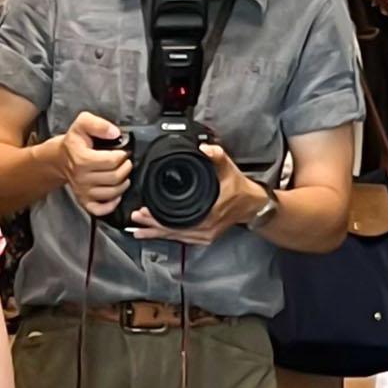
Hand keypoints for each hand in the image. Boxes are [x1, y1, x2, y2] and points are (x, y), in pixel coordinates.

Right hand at [58, 109, 132, 219]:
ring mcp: (83, 192)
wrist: (61, 158)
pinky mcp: (84, 201)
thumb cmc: (74, 142)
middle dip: (126, 168)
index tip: (123, 152)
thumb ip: (99, 125)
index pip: (112, 161)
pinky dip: (112, 204)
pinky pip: (101, 210)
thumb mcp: (83, 123)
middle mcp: (82, 178)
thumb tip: (115, 133)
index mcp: (82, 159)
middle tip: (125, 162)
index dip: (123, 155)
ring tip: (123, 174)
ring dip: (123, 183)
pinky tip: (116, 194)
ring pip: (112, 193)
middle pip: (115, 178)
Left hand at [129, 140, 266, 247]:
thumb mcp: (228, 168)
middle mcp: (206, 229)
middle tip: (135, 219)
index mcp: (209, 213)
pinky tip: (155, 233)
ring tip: (138, 230)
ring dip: (157, 233)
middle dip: (152, 226)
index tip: (144, 211)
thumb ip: (216, 156)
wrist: (252, 204)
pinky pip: (182, 238)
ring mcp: (205, 235)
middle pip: (173, 231)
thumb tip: (204, 148)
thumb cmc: (239, 187)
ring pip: (176, 237)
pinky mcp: (204, 237)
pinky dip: (167, 235)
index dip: (159, 217)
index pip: (177, 220)